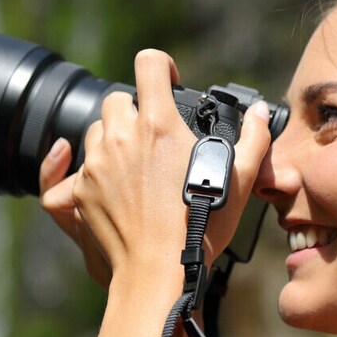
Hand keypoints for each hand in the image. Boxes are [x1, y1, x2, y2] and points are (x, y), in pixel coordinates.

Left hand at [40, 49, 272, 289]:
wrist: (159, 272)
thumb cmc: (202, 228)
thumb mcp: (239, 180)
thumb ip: (253, 139)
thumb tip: (257, 114)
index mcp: (158, 125)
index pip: (148, 64)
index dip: (160, 66)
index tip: (168, 81)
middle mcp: (121, 138)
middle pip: (117, 100)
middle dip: (134, 110)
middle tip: (152, 136)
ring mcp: (95, 165)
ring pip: (95, 131)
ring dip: (112, 139)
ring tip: (136, 166)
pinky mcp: (80, 192)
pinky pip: (79, 168)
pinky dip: (95, 172)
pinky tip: (116, 189)